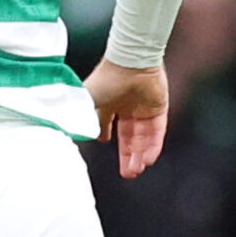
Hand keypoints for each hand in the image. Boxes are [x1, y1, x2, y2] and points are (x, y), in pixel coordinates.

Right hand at [85, 60, 168, 178]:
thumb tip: (76, 135)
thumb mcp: (86, 102)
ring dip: (140, 155)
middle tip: (128, 173)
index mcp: (108, 102)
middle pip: (128, 137)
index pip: (107, 124)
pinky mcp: (159, 108)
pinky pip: (157, 131)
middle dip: (128, 156)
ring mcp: (143, 108)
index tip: (104, 144)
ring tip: (137, 171)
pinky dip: (153, 146)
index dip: (105, 135)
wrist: (131, 63)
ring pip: (143, 137)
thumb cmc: (106, 79)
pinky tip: (148, 159)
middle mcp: (125, 106)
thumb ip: (81, 119)